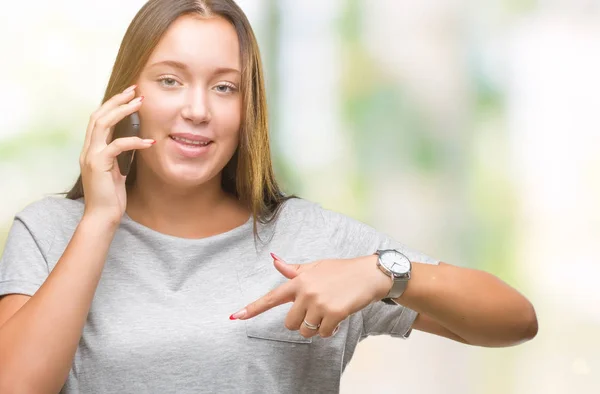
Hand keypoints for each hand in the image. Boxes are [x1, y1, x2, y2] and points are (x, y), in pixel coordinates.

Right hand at [79, 85, 153, 223]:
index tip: (130, 95)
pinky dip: (134, 141)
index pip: (99, 119)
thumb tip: (134, 143)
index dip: (113, 104)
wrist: (102, 217)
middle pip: (98, 114)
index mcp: (91, 149)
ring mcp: (91, 155)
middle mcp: (88, 149)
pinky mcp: (98, 164)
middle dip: (117, 100)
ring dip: (122, 110)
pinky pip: (117, 146)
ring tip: (140, 103)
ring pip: (102, 123)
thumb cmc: (111, 197)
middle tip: (135, 90)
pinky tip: (149, 141)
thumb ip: (120, 156)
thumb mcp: (117, 171)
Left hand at [230, 253, 392, 337]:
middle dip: (302, 322)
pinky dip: (330, 330)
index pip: (271, 297)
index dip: (252, 308)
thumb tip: (274, 260)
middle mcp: (305, 292)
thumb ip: (294, 270)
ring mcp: (319, 303)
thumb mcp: (316, 266)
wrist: (369, 274)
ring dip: (316, 327)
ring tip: (328, 311)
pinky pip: (322, 333)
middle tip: (317, 310)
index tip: (234, 316)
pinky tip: (338, 315)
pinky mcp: (333, 313)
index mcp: (299, 281)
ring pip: (306, 330)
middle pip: (290, 323)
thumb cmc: (341, 270)